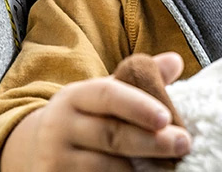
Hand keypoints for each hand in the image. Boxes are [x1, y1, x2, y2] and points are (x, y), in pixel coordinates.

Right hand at [4, 52, 190, 171]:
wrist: (38, 149)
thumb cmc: (86, 118)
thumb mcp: (105, 95)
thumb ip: (139, 79)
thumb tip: (176, 60)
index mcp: (75, 96)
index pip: (108, 95)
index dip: (138, 106)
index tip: (167, 117)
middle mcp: (59, 125)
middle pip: (110, 135)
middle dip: (151, 141)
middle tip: (183, 144)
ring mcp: (54, 158)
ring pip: (104, 167)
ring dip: (139, 169)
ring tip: (168, 168)